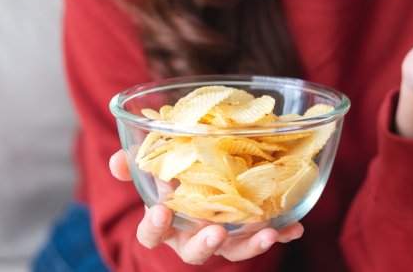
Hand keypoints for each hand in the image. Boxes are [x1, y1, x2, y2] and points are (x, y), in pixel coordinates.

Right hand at [109, 150, 303, 264]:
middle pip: (195, 252)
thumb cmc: (173, 178)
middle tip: (215, 232)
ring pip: (233, 251)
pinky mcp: (247, 233)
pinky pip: (264, 236)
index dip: (154, 226)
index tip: (161, 211)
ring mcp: (222, 238)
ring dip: (250, 244)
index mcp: (166, 224)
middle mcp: (192, 236)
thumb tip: (117, 160)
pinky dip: (281, 233)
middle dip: (204, 245)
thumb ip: (135, 164)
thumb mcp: (153, 168)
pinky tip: (294, 227)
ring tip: (266, 233)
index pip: (152, 233)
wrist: (201, 181)